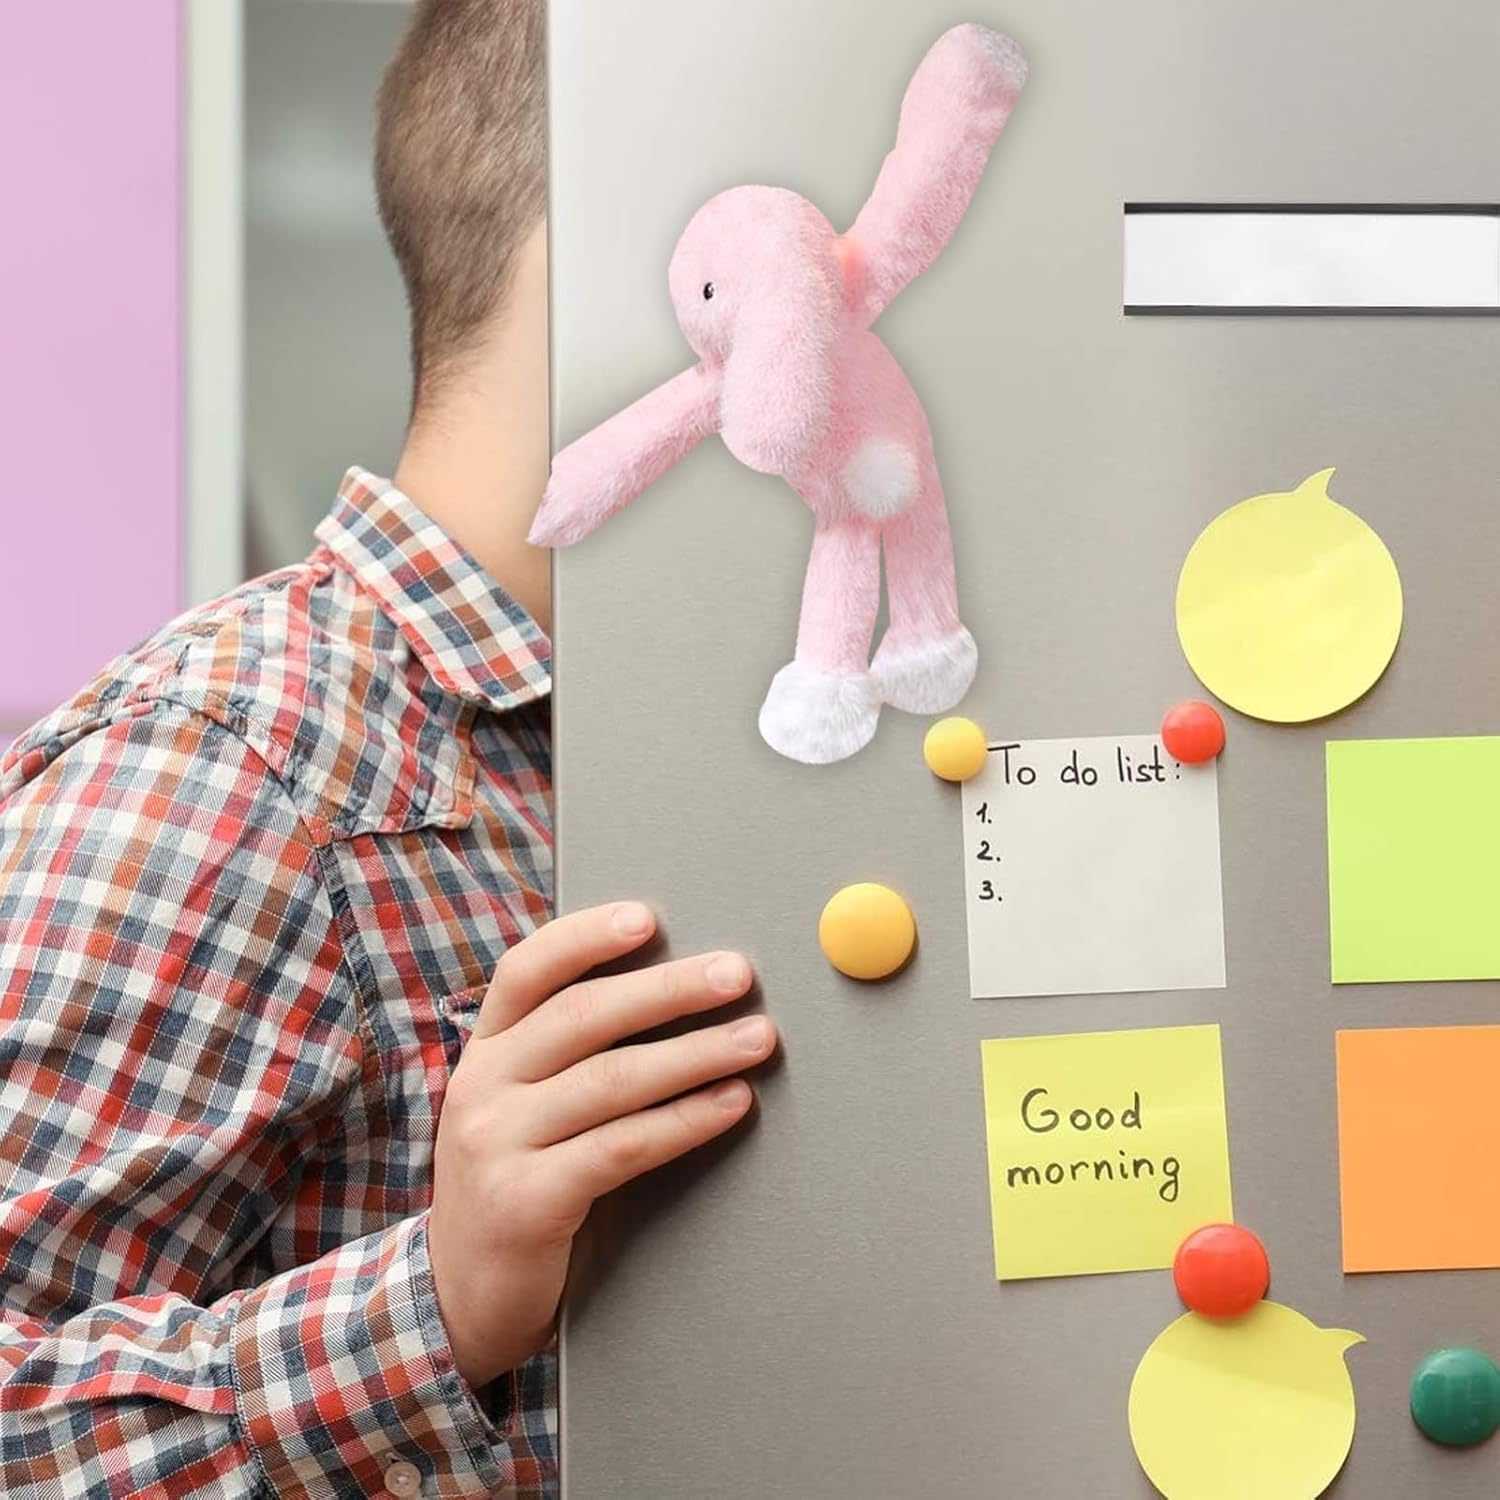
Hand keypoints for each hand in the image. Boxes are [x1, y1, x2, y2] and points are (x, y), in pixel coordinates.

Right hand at [427, 902, 773, 1388]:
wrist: (461, 1294)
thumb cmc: (518, 1180)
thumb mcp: (520, 1104)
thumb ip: (569, 1053)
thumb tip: (672, 988)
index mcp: (485, 1049)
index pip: (528, 970)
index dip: (587, 938)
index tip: (647, 918)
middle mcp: (482, 1085)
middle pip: (584, 1016)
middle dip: (670, 990)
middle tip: (737, 975)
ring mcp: (498, 1143)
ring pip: (612, 1079)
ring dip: (696, 1053)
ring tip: (757, 1038)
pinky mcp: (527, 1201)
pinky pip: (623, 1147)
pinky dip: (686, 1120)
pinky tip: (730, 1104)